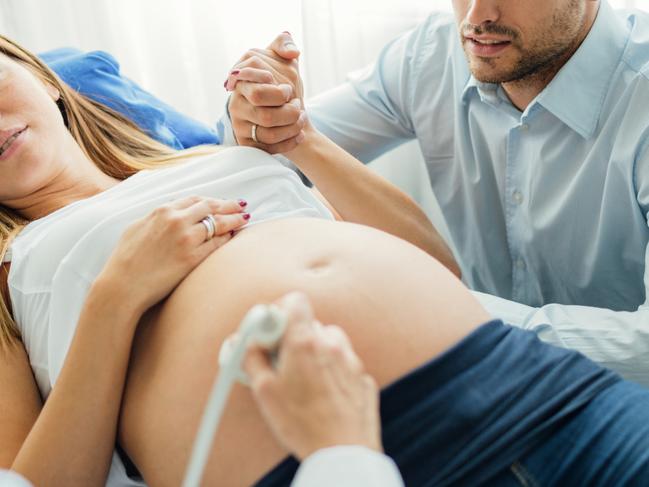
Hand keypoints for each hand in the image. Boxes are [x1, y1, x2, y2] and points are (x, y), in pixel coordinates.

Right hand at [98, 196, 248, 313]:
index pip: (195, 200)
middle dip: (229, 205)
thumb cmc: (125, 260)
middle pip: (211, 207)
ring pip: (218, 224)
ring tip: (245, 218)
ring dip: (234, 220)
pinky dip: (227, 239)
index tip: (222, 201)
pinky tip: (234, 237)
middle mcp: (176, 221)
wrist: (122, 285)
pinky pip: (216, 244)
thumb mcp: (136, 228)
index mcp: (162, 211)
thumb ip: (155, 218)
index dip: (212, 200)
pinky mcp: (192, 258)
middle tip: (241, 205)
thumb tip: (167, 213)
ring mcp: (186, 239)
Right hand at [226, 33, 308, 152]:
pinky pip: (268, 146)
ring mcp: (238, 123)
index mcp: (241, 77)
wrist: (287, 117)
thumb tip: (292, 53)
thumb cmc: (283, 86)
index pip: (250, 72)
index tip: (287, 89)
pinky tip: (300, 135)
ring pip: (267, 127)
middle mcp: (236, 100)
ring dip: (292, 123)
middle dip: (286, 104)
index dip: (272, 83)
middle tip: (296, 104)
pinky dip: (289, 141)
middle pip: (259, 99)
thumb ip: (284, 46)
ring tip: (300, 118)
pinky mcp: (246, 143)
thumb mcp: (284, 62)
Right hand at [243, 292, 381, 460]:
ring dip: (316, 353)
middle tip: (282, 364)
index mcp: (305, 341)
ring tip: (304, 381)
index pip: (295, 300)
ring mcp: (351, 360)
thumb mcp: (264, 391)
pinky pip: (343, 364)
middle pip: (310, 324)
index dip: (279, 312)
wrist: (342, 452)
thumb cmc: (301, 423)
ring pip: (329, 342)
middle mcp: (331, 344)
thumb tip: (246, 343)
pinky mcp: (362, 377)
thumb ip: (252, 358)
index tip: (270, 332)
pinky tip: (323, 395)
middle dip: (294, 339)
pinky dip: (333, 372)